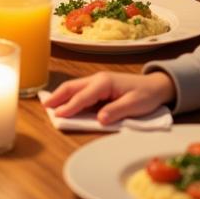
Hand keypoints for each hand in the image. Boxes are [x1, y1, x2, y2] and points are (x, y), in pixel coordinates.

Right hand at [44, 70, 174, 125]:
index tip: (58, 115)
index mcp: (104, 83)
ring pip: (74, 87)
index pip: (83, 96)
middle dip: (58, 96)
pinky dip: (69, 96)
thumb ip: (116, 111)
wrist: (156, 86)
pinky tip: (64, 102)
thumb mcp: (134, 105)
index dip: (70, 106)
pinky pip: (80, 91)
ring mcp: (97, 82)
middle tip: (44, 106)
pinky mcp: (98, 87)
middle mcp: (97, 79)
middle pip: (72, 87)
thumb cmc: (145, 95)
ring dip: (61, 95)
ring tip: (48, 104)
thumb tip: (99, 119)